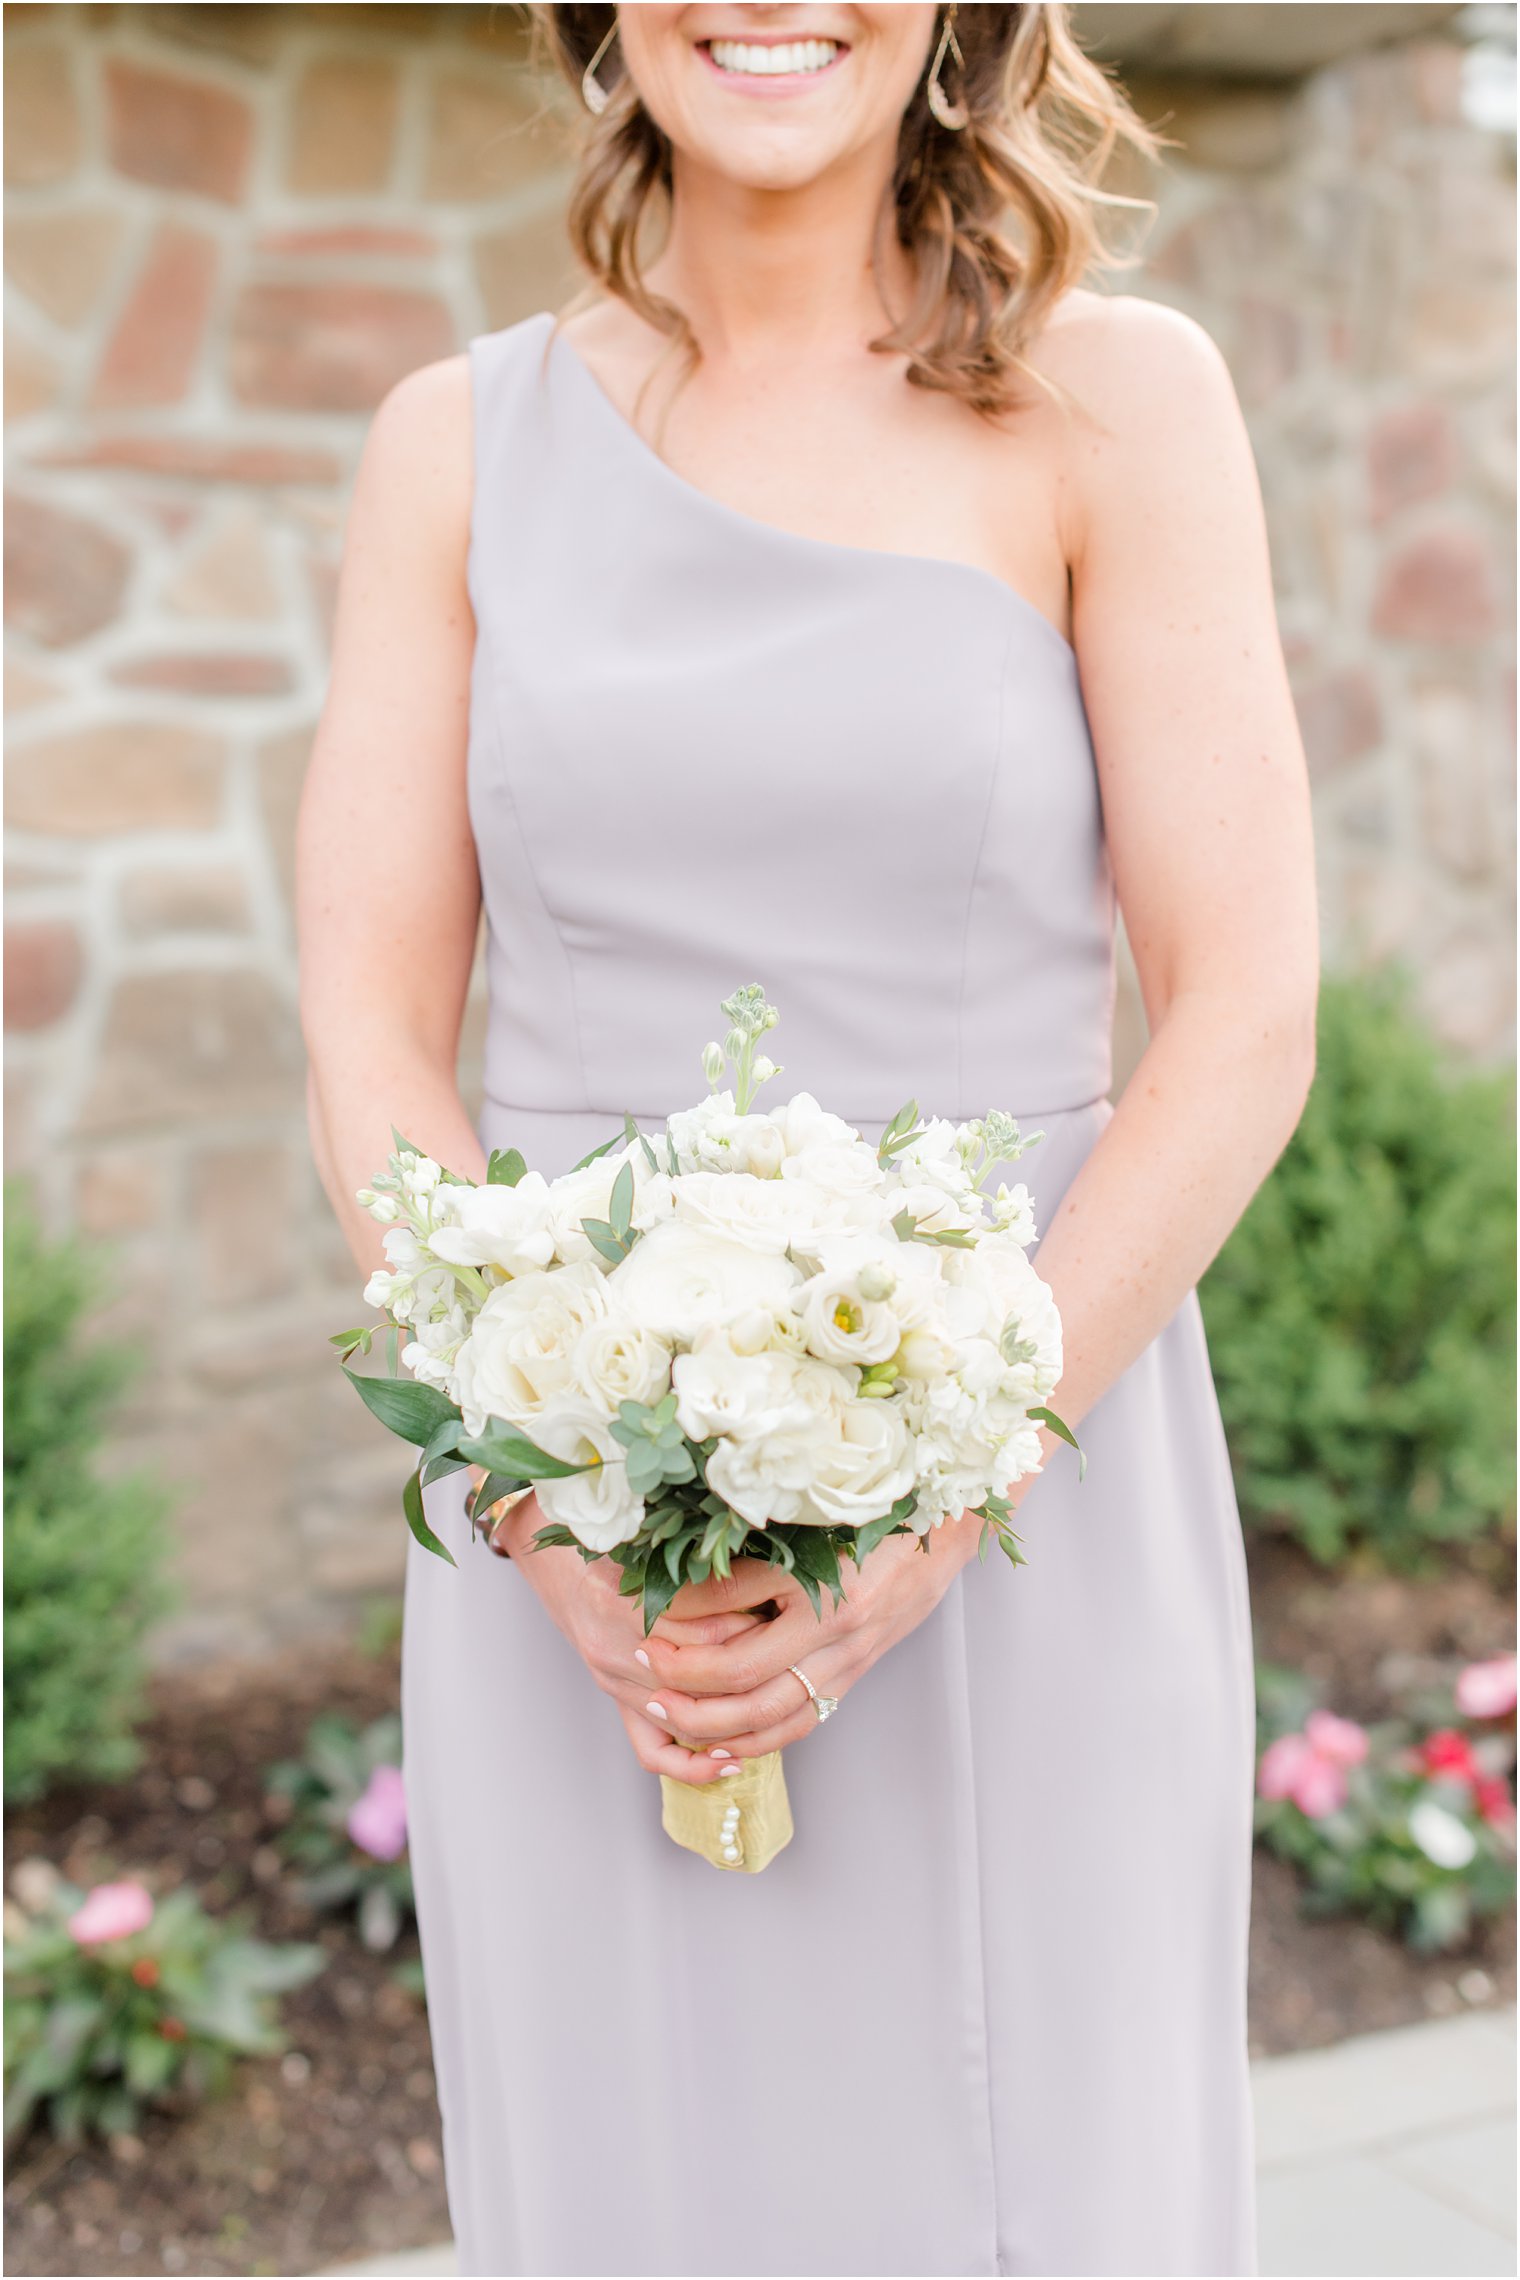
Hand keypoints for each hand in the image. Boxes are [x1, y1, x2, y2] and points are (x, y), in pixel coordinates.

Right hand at [477, 1475, 768, 1787]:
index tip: (785, 1611)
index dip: (751, 1620)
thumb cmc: (619, 1551)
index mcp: (618, 1600)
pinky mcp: (619, 1706)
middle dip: (752, 1661)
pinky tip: (732, 1761)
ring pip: (685, 1715)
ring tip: (779, 1694)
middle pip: (699, 1671)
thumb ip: (696, 1556)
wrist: (571, 1577)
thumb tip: (772, 1562)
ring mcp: (615, 1684)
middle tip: (794, 1651)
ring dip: (736, 1707)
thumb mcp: (649, 1542)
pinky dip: (693, 1765)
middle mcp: (612, 1647)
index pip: (703, 1624)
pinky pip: (654, 1753)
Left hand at [633, 1523, 985, 1758]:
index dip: (686, 1645)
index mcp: (826, 1596)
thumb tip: (678, 1588)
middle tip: (643, 1678)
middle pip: (751, 1689)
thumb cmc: (875, 1521)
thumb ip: (749, 1564)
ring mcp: (847, 1663)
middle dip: (689, 1694)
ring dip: (716, 1725)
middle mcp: (838, 1638)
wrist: (940, 1539)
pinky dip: (759, 1739)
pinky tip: (724, 1742)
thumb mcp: (808, 1532)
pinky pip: (801, 1723)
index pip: (742, 1637)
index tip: (644, 1634)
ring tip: (668, 1715)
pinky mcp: (850, 1677)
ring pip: (775, 1717)